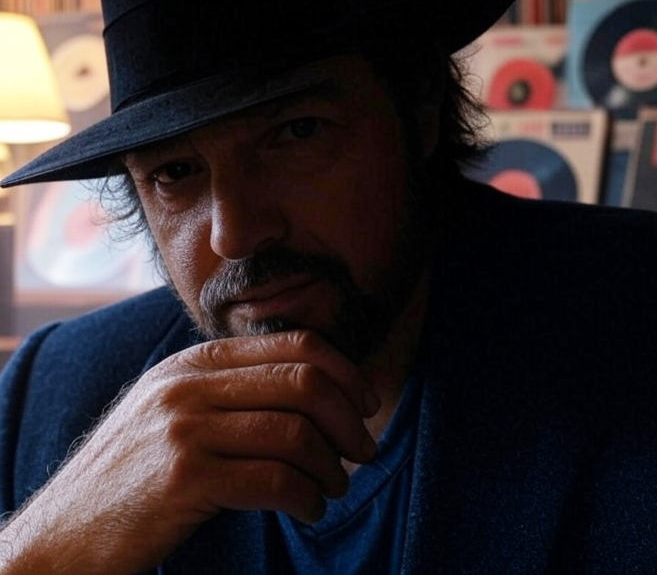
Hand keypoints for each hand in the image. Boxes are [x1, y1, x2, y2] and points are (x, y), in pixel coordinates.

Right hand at [0, 330, 379, 574]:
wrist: (66, 532)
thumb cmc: (136, 472)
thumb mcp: (176, 409)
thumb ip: (233, 389)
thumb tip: (316, 389)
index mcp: (197, 362)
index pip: (296, 345)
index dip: (345, 371)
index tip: (368, 401)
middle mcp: (192, 385)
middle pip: (304, 382)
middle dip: (349, 418)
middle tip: (365, 449)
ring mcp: (185, 428)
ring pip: (296, 433)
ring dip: (332, 466)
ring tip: (335, 486)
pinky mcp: (184, 478)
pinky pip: (276, 480)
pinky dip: (308, 497)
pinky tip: (309, 509)